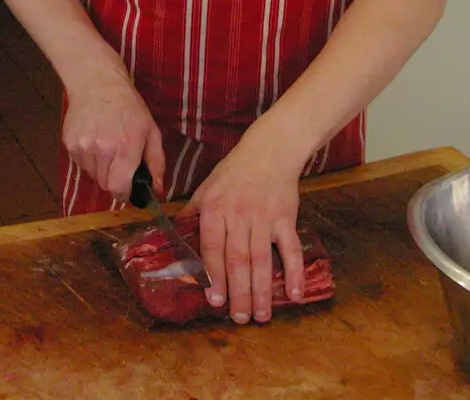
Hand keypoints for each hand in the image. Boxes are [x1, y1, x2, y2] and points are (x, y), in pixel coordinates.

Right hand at [62, 65, 164, 201]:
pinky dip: (89, 160)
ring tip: (106, 147)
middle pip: (105, 184)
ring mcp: (83, 146)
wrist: (97, 83)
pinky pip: (81, 164)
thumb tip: (158, 191)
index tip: (128, 189)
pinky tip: (94, 141)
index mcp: (126, 146)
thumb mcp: (151, 131)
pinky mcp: (69, 143)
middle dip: (114, 180)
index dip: (124, 193)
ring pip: (92, 175)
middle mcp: (102, 148)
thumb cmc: (128, 107)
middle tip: (119, 162)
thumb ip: (157, 163)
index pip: (118, 187)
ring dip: (101, 169)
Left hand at [183, 138, 304, 324]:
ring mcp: (264, 217)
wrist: (271, 150)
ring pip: (262, 259)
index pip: (212, 248)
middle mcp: (239, 214)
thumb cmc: (235, 170)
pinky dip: (294, 271)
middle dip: (239, 292)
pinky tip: (294, 294)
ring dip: (262, 290)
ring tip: (261, 316)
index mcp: (215, 208)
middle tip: (239, 319)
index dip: (214, 276)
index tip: (215, 302)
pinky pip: (290, 248)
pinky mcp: (286, 217)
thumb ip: (193, 213)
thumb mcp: (207, 187)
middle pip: (238, 260)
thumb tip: (174, 237)